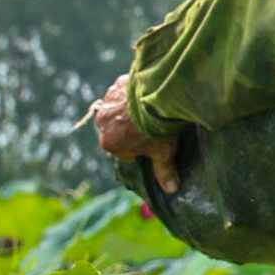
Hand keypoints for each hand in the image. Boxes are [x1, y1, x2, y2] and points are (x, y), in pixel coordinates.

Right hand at [93, 74, 182, 194]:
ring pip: (120, 109)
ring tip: (152, 109)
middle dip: (132, 129)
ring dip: (131, 110)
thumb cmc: (158, 130)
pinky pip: (125, 90)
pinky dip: (135, 92)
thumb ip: (164, 171)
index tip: (152, 144)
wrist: (159, 97)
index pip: (123, 151)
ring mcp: (108, 101)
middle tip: (153, 126)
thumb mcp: (163, 152)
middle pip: (118, 129)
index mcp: (110, 143)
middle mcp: (103, 123)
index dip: (139, 148)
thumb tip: (171, 190)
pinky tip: (150, 93)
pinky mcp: (118, 84)